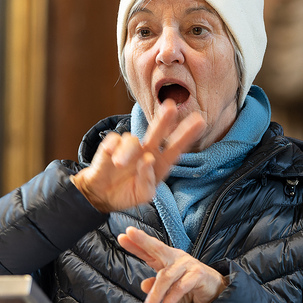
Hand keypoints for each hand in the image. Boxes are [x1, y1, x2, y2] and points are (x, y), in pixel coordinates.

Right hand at [71, 100, 204, 212]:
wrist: (102, 196)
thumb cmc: (128, 193)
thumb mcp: (142, 194)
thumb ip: (147, 180)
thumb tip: (147, 160)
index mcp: (160, 163)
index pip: (176, 147)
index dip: (187, 135)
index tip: (200, 122)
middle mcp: (147, 151)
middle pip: (158, 132)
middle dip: (164, 120)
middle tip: (170, 106)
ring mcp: (130, 148)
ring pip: (132, 140)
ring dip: (127, 151)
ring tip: (119, 164)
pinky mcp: (111, 146)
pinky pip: (114, 140)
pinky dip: (113, 147)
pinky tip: (110, 155)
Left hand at [118, 226, 227, 302]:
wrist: (215, 291)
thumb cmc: (190, 286)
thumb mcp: (169, 288)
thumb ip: (155, 286)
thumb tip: (143, 285)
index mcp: (167, 259)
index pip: (149, 251)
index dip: (136, 244)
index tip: (122, 236)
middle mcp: (176, 258)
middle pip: (157, 247)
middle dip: (142, 240)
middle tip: (127, 235)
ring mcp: (187, 264)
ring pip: (166, 277)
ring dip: (155, 296)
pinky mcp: (198, 274)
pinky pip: (180, 287)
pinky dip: (170, 300)